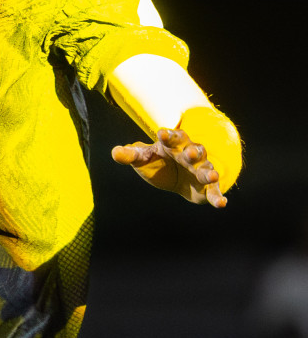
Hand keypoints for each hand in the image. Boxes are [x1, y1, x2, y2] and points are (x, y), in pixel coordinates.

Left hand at [111, 127, 227, 208]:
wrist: (174, 178)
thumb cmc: (157, 162)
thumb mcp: (142, 158)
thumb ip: (130, 154)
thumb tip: (116, 152)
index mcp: (173, 144)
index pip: (172, 137)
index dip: (168, 135)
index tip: (162, 133)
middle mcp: (190, 154)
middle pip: (194, 150)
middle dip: (193, 152)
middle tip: (191, 153)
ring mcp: (201, 170)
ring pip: (207, 169)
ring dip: (209, 173)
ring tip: (213, 176)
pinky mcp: (207, 187)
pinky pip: (214, 191)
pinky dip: (217, 197)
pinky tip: (221, 204)